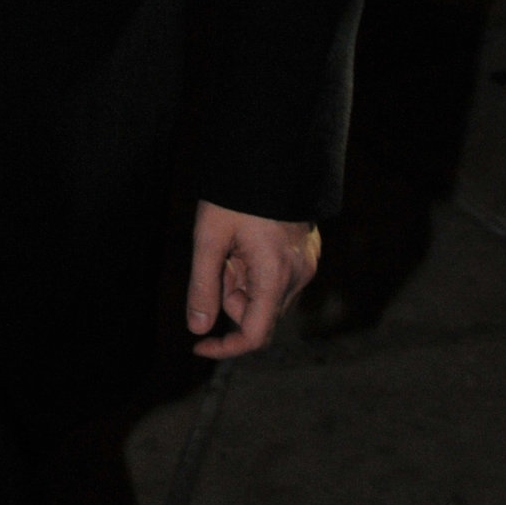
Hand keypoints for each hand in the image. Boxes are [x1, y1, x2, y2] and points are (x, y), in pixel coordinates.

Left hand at [186, 200, 319, 358]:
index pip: (255, 335)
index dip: (226, 348)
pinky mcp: (307, 255)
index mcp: (275, 275)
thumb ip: (203, 286)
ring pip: (265, 296)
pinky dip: (255, 270)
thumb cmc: (235, 195)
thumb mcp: (209, 238)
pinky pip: (276, 279)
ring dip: (241, 282)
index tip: (198, 346)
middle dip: (230, 296)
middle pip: (257, 313)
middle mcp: (298, 276)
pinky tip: (246, 240)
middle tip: (217, 257)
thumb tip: (198, 329)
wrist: (271, 157)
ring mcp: (306, 265)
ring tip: (232, 242)